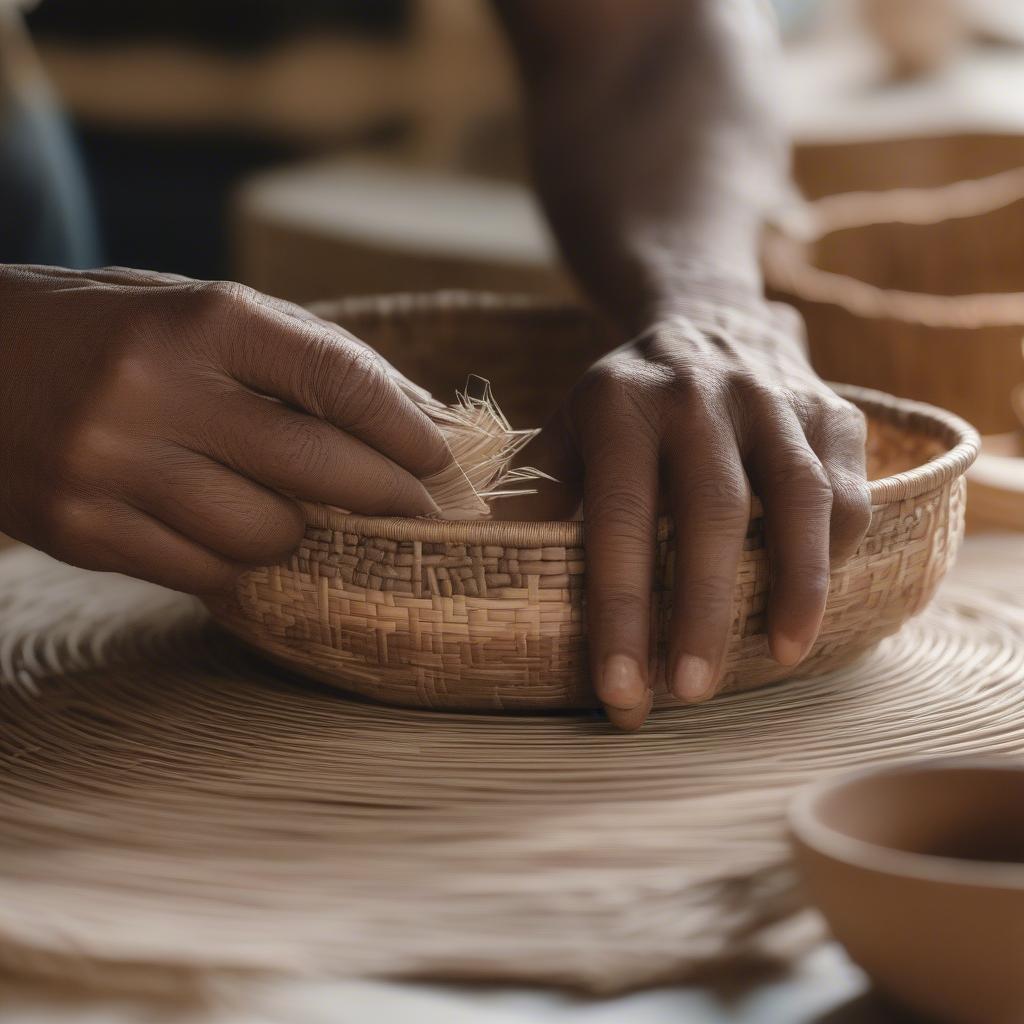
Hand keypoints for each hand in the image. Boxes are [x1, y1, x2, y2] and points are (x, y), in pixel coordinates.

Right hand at [0, 266, 453, 593]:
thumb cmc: (104, 332)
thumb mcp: (198, 312)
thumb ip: (303, 359)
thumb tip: (413, 418)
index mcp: (198, 319)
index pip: (341, 380)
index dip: (408, 430)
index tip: (443, 461)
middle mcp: (156, 391)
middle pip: (319, 469)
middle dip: (389, 497)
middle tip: (421, 510)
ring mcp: (112, 469)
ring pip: (267, 537)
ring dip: (304, 534)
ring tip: (301, 514)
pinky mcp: (81, 532)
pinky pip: (206, 574)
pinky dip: (240, 563)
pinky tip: (241, 538)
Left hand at [497, 296, 870, 729]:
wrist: (706, 318)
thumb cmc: (627, 401)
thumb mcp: (567, 429)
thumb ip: (536, 493)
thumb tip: (489, 569)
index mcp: (620, 404)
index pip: (618, 518)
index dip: (619, 609)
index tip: (622, 689)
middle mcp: (699, 393)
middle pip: (710, 513)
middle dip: (703, 611)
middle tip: (692, 692)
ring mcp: (773, 398)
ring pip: (797, 498)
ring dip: (796, 584)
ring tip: (781, 655)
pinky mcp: (830, 410)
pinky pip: (846, 487)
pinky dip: (837, 549)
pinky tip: (814, 599)